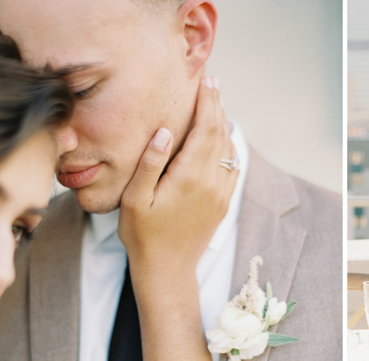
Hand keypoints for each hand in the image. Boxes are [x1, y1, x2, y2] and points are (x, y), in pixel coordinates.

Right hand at [118, 77, 237, 284]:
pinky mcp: (223, 203)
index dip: (207, 103)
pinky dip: (228, 146)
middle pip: (221, 134)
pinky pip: (232, 167)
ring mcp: (221, 194)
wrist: (168, 270)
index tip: (205, 81)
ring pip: (230, 149)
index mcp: (190, 177)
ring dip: (224, 124)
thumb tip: (163, 131)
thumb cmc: (143, 236)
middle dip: (217, 106)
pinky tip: (221, 138)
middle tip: (212, 83)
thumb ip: (148, 163)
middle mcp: (212, 183)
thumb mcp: (135, 199)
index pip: (205, 129)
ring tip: (216, 104)